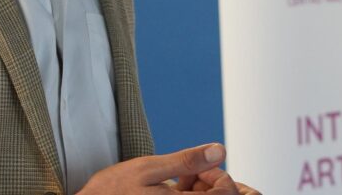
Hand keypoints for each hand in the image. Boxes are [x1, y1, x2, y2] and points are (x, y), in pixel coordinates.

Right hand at [76, 143, 258, 194]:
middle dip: (210, 181)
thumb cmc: (114, 190)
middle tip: (187, 170)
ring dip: (199, 189)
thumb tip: (220, 150)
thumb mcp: (149, 168)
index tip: (199, 165)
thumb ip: (186, 161)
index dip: (220, 175)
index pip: (227, 194)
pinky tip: (172, 187)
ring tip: (178, 178)